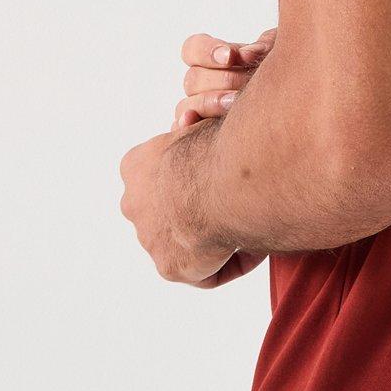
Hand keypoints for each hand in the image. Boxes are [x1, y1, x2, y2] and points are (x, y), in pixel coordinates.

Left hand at [118, 130, 242, 287]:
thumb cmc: (215, 146)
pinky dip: (230, 263)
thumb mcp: (205, 124)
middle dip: (198, 210)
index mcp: (136, 166)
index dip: (195, 176)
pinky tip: (255, 248)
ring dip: (214, 237)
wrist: (214, 182)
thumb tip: (206, 118)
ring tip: (250, 225)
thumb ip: (202, 129)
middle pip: (168, 211)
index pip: (162, 176)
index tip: (223, 173)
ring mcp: (149, 238)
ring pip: (185, 241)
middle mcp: (135, 204)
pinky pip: (204, 272)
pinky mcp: (170, 267)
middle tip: (235, 203)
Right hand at [171, 27, 276, 130]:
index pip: (194, 49)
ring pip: (187, 105)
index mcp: (215, 60)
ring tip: (233, 105)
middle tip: (243, 86)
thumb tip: (247, 54)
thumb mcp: (278, 54)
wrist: (291, 110)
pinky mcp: (199, 133)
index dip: (207, 51)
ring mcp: (199, 109)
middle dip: (221, 80)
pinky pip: (184, 131)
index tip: (230, 56)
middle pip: (194, 78)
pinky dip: (187, 127)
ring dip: (208, 103)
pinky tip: (196, 125)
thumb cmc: (283, 77)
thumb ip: (263, 47)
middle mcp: (203, 84)